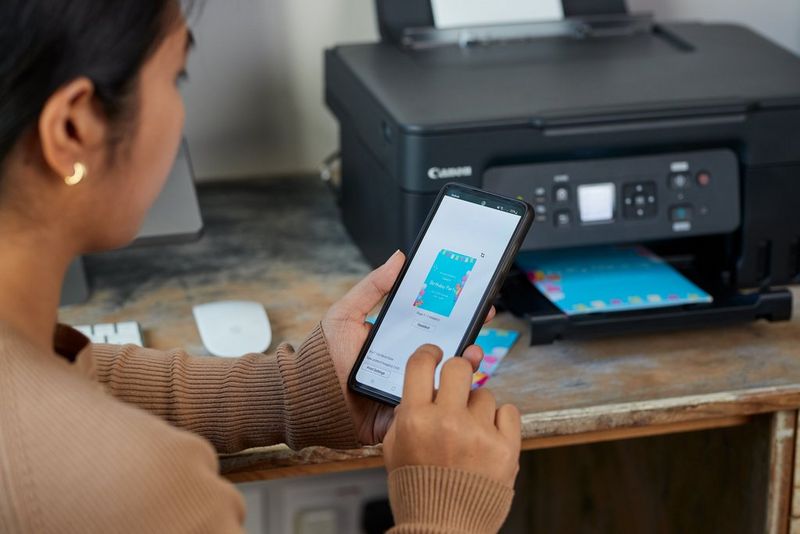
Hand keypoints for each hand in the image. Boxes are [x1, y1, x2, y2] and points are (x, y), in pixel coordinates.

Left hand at [322, 250, 494, 444]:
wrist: (305, 397)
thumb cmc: (323, 355)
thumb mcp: (346, 314)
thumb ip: (373, 287)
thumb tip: (399, 257)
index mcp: (399, 341)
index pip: (438, 326)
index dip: (461, 315)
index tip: (480, 304)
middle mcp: (408, 365)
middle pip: (449, 353)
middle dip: (471, 341)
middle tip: (481, 329)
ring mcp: (409, 390)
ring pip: (447, 382)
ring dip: (465, 370)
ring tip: (471, 356)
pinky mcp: (405, 415)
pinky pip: (432, 411)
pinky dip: (448, 400)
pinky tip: (458, 387)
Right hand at [383, 344, 520, 487]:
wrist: (444, 527)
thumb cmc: (418, 489)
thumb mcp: (396, 448)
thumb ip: (406, 413)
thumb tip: (425, 385)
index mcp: (415, 419)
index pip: (421, 363)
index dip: (429, 352)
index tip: (436, 353)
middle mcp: (447, 421)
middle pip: (460, 367)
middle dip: (458, 372)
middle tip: (456, 385)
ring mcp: (479, 433)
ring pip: (485, 393)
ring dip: (477, 406)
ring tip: (470, 431)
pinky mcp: (506, 447)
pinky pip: (509, 411)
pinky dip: (500, 420)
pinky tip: (488, 435)